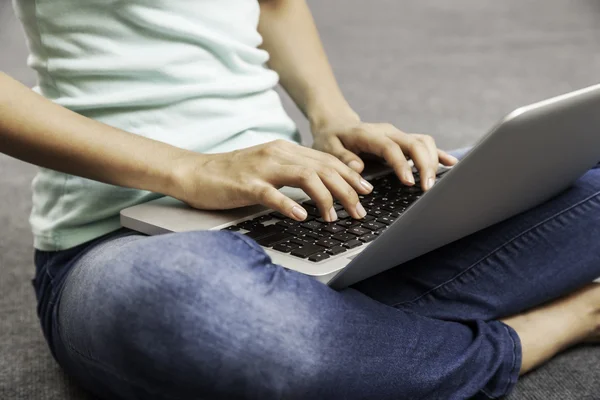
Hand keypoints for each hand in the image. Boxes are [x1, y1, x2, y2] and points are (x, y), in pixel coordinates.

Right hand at [170, 140, 373, 221]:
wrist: (194, 172)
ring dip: (326, 198)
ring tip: (335, 217)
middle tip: (360, 211)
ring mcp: (261, 168)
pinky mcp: (245, 184)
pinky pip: (272, 193)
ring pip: (305, 176)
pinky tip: (302, 216)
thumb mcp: (267, 169)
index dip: (350, 176)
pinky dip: (290, 204)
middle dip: (347, 190)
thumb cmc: (231, 176)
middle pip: (322, 168)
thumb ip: (292, 174)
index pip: (326, 160)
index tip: (367, 191)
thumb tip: (321, 189)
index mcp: (284, 150)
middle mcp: (277, 154)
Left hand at [311, 117, 457, 190]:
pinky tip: (451, 165)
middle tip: (427, 189)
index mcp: (369, 134)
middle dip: (425, 165)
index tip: (409, 182)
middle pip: (414, 143)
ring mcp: (397, 136)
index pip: (390, 147)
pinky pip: (424, 144)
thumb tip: (358, 168)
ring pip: (423, 142)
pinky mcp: (403, 141)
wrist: (335, 124)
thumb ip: (342, 157)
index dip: (402, 164)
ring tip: (434, 184)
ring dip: (432, 161)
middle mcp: (387, 132)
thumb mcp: (327, 147)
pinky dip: (438, 154)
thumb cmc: (330, 139)